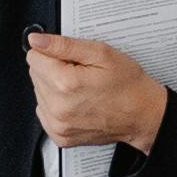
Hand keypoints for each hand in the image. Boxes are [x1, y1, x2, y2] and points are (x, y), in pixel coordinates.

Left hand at [26, 33, 165, 152]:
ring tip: (81, 88)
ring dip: (55, 88)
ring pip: (39, 93)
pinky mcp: (60, 136)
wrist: (143, 115)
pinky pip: (44, 112)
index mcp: (66, 83)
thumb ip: (63, 45)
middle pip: (35, 75)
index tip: (70, 58)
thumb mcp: (101, 53)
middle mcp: (58, 107)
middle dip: (54, 69)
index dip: (52, 52)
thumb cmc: (128, 85)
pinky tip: (76, 102)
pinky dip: (56, 105)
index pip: (34, 57)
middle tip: (80, 73)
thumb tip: (36, 40)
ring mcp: (58, 125)